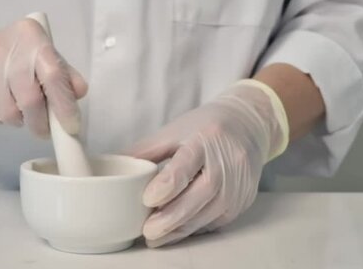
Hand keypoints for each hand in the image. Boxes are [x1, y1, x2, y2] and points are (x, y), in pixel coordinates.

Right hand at [0, 16, 87, 136]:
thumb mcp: (46, 56)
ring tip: (22, 112)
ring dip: (20, 121)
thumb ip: (65, 75)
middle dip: (40, 122)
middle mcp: (6, 46)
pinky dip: (1, 120)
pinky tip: (3, 106)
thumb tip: (79, 92)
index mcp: (32, 36)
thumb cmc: (18, 55)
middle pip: (29, 98)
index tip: (71, 126)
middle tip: (45, 130)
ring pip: (8, 112)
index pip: (53, 75)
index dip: (64, 106)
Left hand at [127, 80, 287, 247]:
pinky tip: (176, 231)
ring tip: (156, 236)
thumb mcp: (175, 129)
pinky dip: (194, 228)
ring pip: (210, 212)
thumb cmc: (206, 127)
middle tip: (148, 230)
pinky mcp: (243, 199)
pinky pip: (217, 219)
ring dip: (181, 228)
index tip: (147, 199)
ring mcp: (239, 183)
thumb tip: (114, 164)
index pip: (187, 163)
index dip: (167, 184)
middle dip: (173, 215)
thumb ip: (146, 150)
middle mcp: (228, 161)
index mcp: (206, 138)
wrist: (249, 126)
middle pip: (202, 192)